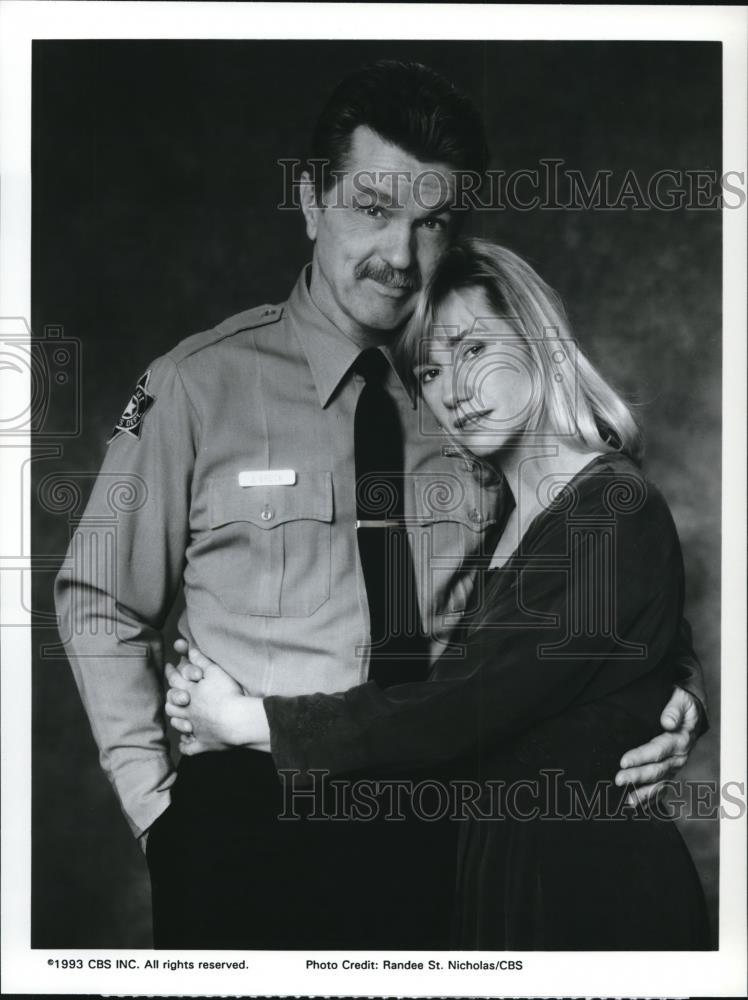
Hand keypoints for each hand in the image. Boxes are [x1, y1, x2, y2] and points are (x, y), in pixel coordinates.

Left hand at [165, 640, 269, 754]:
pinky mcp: (203, 743)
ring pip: (178, 724)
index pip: (175, 680)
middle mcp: (188, 711)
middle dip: (171, 699)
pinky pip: (190, 747)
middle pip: (172, 705)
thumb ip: (201, 660)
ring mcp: (194, 728)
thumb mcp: (216, 672)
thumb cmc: (228, 694)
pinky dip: (186, 745)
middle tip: (171, 695)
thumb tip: (189, 649)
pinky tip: (186, 743)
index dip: (171, 672)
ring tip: (177, 718)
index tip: (169, 667)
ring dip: (176, 720)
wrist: (237, 721)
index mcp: (190, 692)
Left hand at [615, 686, 701, 805]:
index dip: (640, 756)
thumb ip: (674, 710)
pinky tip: (637, 805)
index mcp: (680, 740)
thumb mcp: (682, 701)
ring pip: (659, 783)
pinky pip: (662, 787)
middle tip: (619, 780)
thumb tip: (667, 722)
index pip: (657, 750)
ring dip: (643, 793)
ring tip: (628, 801)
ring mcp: (675, 766)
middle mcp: (678, 757)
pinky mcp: (671, 771)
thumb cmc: (684, 705)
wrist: (694, 715)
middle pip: (656, 769)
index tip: (624, 762)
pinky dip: (651, 797)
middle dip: (637, 777)